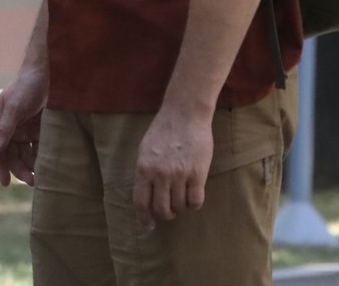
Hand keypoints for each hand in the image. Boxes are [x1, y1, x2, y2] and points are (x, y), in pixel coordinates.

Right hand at [0, 69, 46, 186]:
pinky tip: (49, 164)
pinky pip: (39, 147)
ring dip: (32, 165)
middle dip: (20, 169)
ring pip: (26, 153)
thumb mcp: (14, 107)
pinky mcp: (40, 129)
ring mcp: (26, 129)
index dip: (1, 166)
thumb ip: (5, 129)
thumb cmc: (26, 86)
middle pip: (13, 154)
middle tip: (32, 181)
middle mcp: (11, 128)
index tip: (6, 183)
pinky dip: (42, 157)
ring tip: (41, 176)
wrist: (49, 74)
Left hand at [132, 107, 213, 227]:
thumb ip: (145, 171)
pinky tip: (193, 196)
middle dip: (165, 215)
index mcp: (143, 168)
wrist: (184, 114)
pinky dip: (194, 204)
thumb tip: (146, 194)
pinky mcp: (198, 174)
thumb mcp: (145, 150)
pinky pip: (196, 201)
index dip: (144, 217)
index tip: (148, 225)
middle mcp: (160, 174)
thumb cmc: (163, 130)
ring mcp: (179, 175)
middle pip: (161, 209)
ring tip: (182, 199)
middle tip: (170, 211)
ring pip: (179, 207)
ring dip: (180, 208)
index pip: (140, 202)